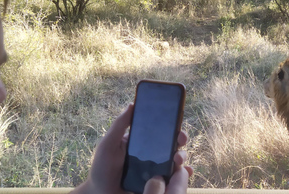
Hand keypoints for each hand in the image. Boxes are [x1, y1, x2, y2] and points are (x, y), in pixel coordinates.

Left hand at [72, 104, 192, 193]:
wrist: (101, 193)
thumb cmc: (102, 168)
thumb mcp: (108, 144)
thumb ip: (119, 125)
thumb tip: (132, 104)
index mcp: (142, 142)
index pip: (159, 130)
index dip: (170, 125)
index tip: (176, 123)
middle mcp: (152, 154)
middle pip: (172, 143)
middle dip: (180, 139)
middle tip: (180, 139)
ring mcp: (156, 169)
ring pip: (176, 159)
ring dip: (182, 156)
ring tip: (178, 159)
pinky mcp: (158, 184)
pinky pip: (175, 179)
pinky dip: (185, 174)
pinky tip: (187, 171)